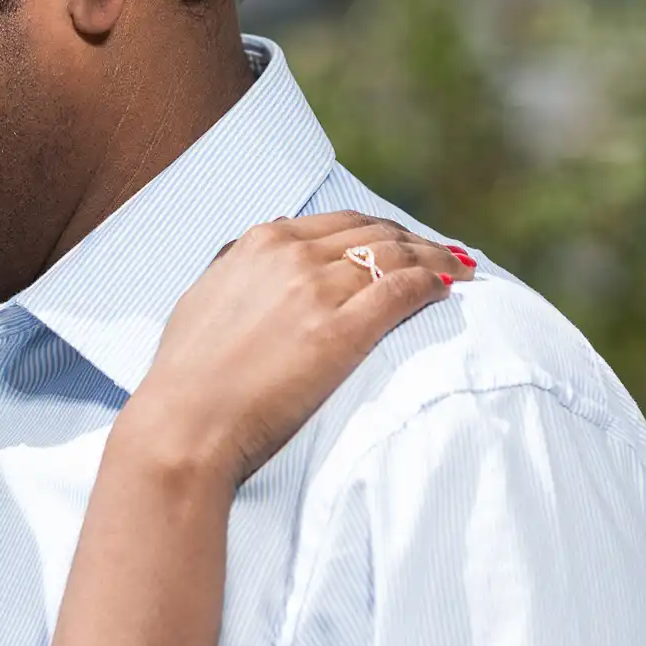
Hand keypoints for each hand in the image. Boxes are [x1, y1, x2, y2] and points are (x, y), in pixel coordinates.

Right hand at [116, 211, 470, 490]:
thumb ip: (235, 268)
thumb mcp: (204, 298)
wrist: (186, 421)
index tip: (403, 243)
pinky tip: (448, 291)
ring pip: (396, 256)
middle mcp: (291, 256)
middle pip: (375, 234)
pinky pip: (402, 292)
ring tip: (458, 272)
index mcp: (259, 243)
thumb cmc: (188, 373)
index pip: (341, 223)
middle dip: (415, 242)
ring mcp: (317, 291)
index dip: (381, 230)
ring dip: (434, 261)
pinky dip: (432, 284)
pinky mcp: (342, 332)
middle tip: (443, 258)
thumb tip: (253, 249)